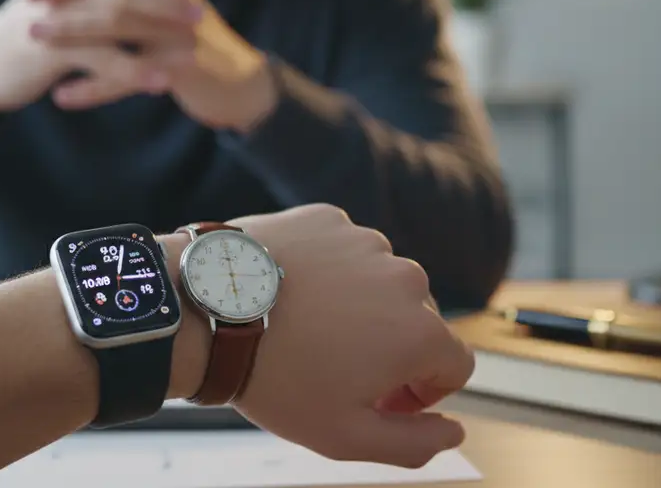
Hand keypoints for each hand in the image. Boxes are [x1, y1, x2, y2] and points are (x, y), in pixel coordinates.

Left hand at [26, 0, 279, 131]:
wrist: (238, 85)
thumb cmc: (189, 43)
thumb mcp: (163, 6)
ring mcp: (181, 26)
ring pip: (119, 21)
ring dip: (71, 29)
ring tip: (33, 36)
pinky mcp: (184, 65)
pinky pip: (131, 76)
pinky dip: (94, 88)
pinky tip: (61, 97)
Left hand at [219, 204, 473, 467]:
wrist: (206, 313)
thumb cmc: (274, 378)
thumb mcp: (345, 435)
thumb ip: (413, 443)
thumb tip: (454, 433)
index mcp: (420, 330)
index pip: (454, 365)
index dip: (423, 391)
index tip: (380, 398)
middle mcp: (404, 276)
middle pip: (418, 321)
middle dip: (390, 349)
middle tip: (336, 368)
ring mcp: (364, 241)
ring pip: (379, 282)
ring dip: (359, 307)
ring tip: (307, 328)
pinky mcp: (327, 218)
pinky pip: (343, 251)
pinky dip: (328, 272)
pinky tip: (292, 294)